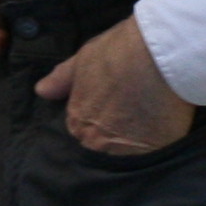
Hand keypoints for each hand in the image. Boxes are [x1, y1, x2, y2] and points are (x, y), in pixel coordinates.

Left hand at [34, 17, 195, 155]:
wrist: (156, 51)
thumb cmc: (116, 51)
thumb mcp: (83, 59)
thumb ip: (62, 80)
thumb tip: (41, 92)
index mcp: (77, 121)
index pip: (83, 130)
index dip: (99, 118)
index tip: (113, 106)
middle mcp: (97, 142)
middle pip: (104, 147)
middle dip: (115, 134)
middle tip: (133, 112)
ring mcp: (126, 151)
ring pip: (129, 154)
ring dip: (137, 142)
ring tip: (149, 119)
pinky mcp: (155, 152)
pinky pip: (155, 154)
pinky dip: (159, 142)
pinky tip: (164, 125)